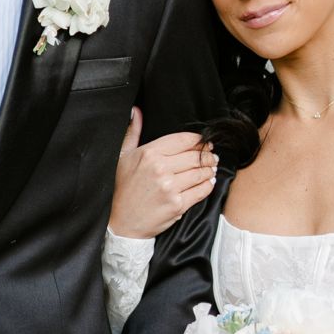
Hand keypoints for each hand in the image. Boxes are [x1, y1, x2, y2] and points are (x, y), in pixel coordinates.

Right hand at [110, 107, 218, 238]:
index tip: (203, 141)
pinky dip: (208, 185)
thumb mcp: (123, 157)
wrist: (121, 222)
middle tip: (212, 155)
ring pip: (200, 173)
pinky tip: (208, 182)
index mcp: (149, 153)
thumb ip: (133, 132)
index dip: (198, 140)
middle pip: (195, 156)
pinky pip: (201, 191)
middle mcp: (160, 169)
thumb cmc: (121, 188)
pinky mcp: (177, 205)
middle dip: (207, 154)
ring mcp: (170, 188)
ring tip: (211, 168)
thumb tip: (136, 111)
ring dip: (210, 169)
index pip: (183, 140)